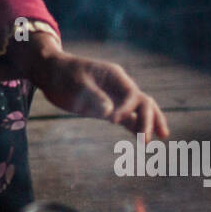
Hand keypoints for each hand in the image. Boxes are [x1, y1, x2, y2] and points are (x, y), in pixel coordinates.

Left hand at [32, 53, 169, 140]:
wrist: (50, 72)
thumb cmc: (62, 74)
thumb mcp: (75, 83)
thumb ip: (92, 96)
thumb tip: (110, 113)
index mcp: (115, 76)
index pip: (132, 95)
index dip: (127, 109)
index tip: (113, 120)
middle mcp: (120, 87)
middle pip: (143, 102)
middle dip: (149, 119)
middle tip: (150, 140)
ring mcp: (115, 98)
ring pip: (139, 111)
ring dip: (149, 123)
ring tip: (161, 138)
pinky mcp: (107, 108)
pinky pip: (126, 118)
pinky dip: (135, 126)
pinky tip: (142, 138)